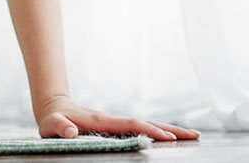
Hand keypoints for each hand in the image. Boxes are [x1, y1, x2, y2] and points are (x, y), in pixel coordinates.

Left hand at [35, 95, 199, 141]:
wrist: (55, 108)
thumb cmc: (53, 120)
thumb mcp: (52, 125)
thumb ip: (61, 128)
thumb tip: (71, 132)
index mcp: (102, 121)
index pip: (131, 125)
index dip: (150, 131)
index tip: (169, 138)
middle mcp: (114, 120)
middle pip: (147, 123)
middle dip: (171, 130)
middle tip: (196, 136)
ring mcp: (117, 123)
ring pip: (148, 125)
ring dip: (170, 131)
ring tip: (193, 137)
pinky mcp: (118, 128)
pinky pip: (142, 130)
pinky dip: (159, 133)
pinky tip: (172, 140)